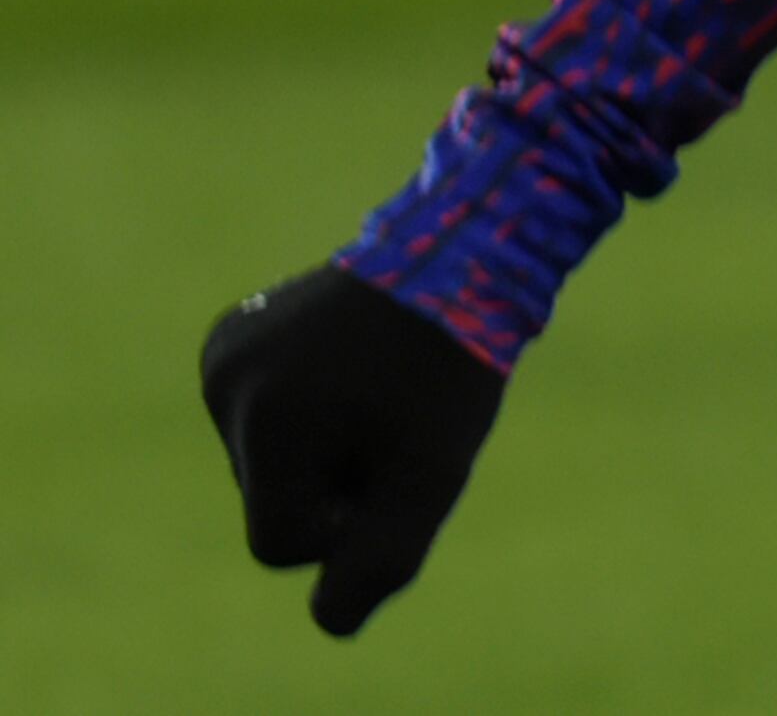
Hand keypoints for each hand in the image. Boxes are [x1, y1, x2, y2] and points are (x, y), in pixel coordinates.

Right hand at [200, 264, 507, 638]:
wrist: (459, 254)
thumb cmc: (449, 373)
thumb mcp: (432, 475)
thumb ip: (381, 558)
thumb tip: (329, 620)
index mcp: (268, 420)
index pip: (281, 543)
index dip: (346, 523)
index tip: (393, 463)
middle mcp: (225, 383)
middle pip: (270, 499)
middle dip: (331, 480)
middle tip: (392, 414)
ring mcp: (219, 355)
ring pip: (262, 461)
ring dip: (319, 446)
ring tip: (374, 385)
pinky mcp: (226, 336)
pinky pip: (256, 417)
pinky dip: (300, 412)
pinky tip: (344, 367)